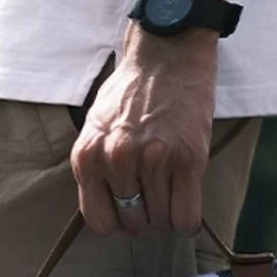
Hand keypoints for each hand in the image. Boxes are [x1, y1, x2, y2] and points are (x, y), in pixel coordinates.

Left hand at [71, 29, 217, 236]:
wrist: (167, 53)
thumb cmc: (132, 92)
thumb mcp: (96, 129)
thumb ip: (96, 170)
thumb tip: (110, 216)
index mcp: (88, 157)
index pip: (100, 222)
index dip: (117, 224)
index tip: (128, 214)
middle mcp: (117, 161)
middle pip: (133, 224)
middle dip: (145, 217)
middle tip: (154, 196)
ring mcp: (154, 161)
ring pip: (160, 222)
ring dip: (167, 214)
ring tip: (170, 188)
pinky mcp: (188, 160)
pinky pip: (186, 217)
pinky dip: (187, 220)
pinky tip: (186, 201)